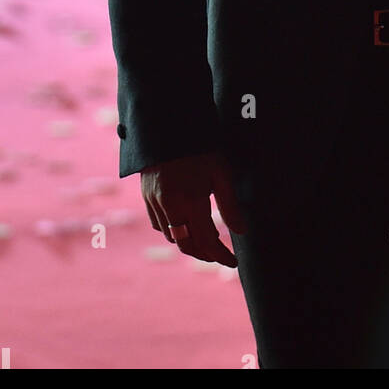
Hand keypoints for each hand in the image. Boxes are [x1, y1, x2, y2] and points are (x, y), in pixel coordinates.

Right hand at [141, 151, 247, 265]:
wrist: (169, 126)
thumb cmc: (201, 148)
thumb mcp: (221, 173)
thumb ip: (230, 206)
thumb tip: (242, 232)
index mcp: (191, 201)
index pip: (207, 241)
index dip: (220, 255)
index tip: (232, 262)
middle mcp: (170, 206)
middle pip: (186, 245)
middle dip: (203, 254)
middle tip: (218, 255)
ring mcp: (155, 202)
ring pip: (171, 236)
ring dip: (188, 243)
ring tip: (205, 240)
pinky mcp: (146, 196)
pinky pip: (158, 224)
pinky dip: (172, 230)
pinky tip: (185, 224)